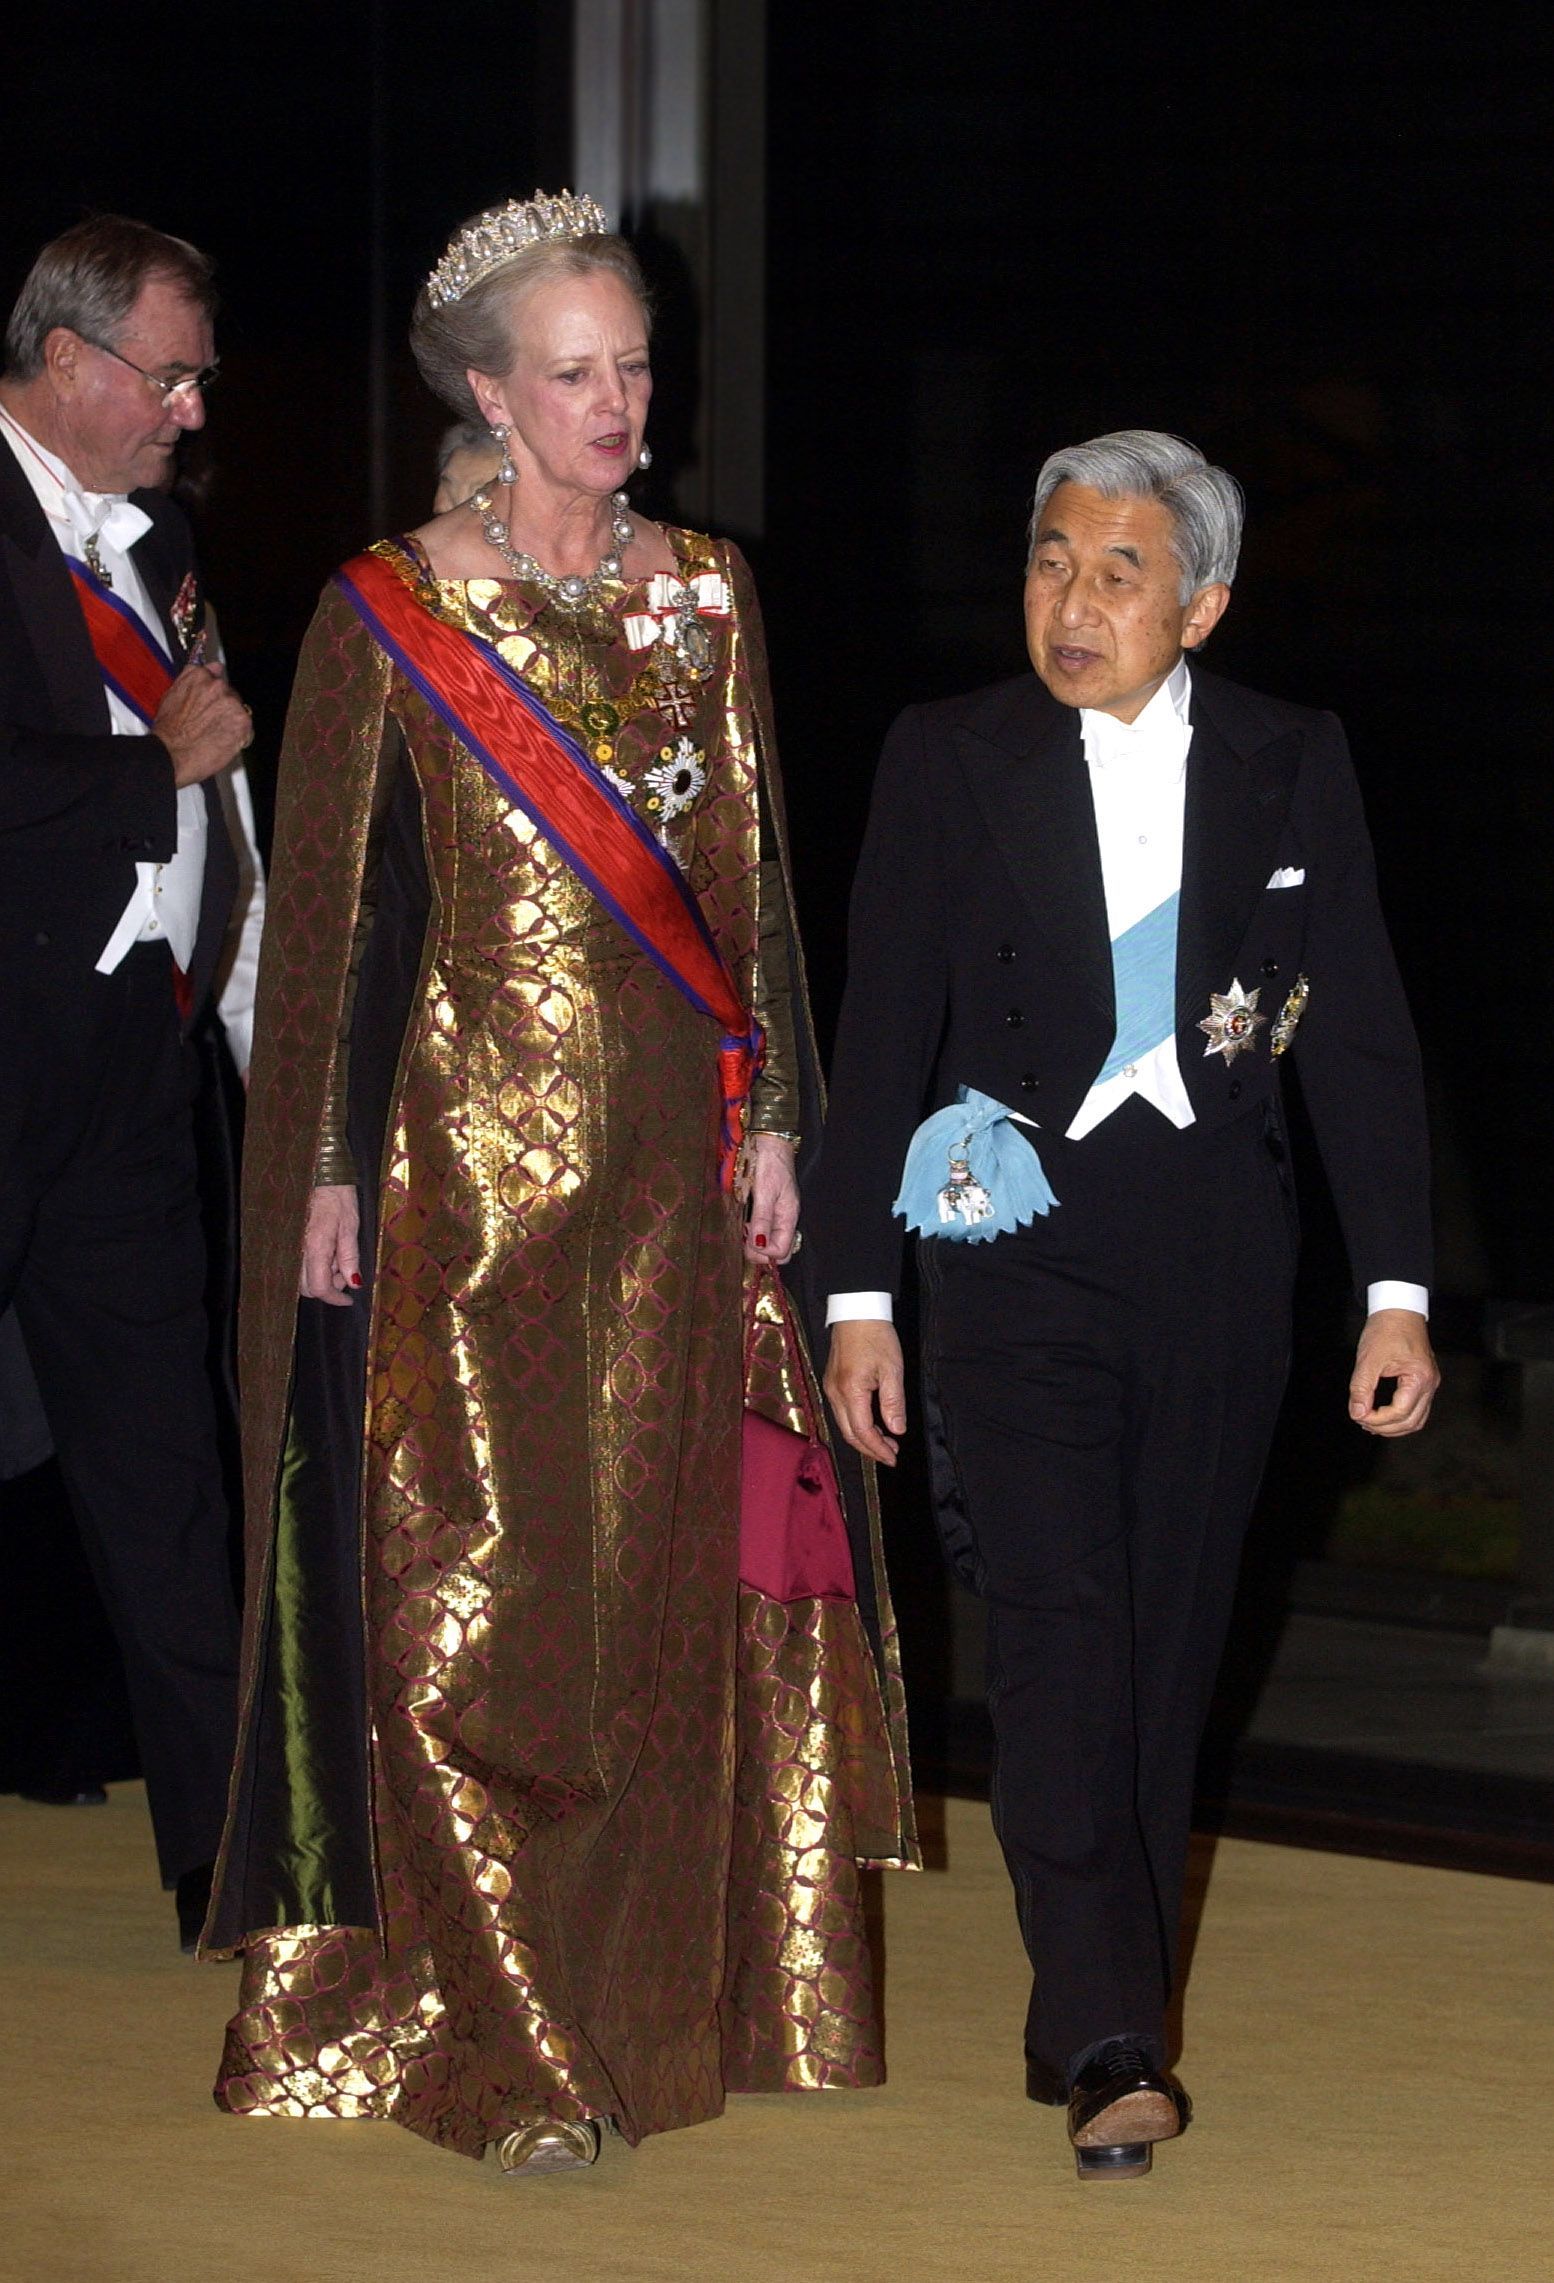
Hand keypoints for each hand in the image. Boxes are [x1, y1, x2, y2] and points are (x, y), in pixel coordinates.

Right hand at [154, 660, 251, 786]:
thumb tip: (210, 668)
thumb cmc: (168, 731)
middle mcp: (217, 685)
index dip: (214, 692)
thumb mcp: (172, 695)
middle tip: (210, 725)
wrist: (171, 754)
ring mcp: (231, 702)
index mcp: (199, 675)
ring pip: (239, 711)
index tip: (211, 702)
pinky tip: (222, 743)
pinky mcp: (242, 721)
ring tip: (214, 735)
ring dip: (231, 722)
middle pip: (230, 694)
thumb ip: (191, 680)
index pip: (217, 673)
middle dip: (224, 708)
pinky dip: (239, 738)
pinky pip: (247, 730)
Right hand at [300, 1183, 360, 1305]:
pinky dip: (311, 1265)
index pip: (319, 1287)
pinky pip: (296, 1264)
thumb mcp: (350, 1225)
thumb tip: (354, 1283)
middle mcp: (296, 1250)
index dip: (335, 1299)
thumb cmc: (336, 1195)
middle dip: (329, 1286)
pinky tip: (323, 1250)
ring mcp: (288, 1246)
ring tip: (335, 1254)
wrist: (315, 1173)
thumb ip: (350, 1256)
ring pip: (300, 1277)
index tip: (349, 1300)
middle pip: (306, 1287)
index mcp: (315, 1246)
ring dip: (320, 1275)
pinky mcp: (286, 1241)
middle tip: (345, 1270)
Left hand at [743, 1134, 799, 1263]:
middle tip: (743, 1239)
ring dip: (755, 1243)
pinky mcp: (769, 1208)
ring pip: (770, 1242)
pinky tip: (745, 1224)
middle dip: (760, 1252)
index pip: (782, 1252)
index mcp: (789, 1217)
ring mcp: (777, 1215)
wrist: (770, 1142)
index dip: (765, 1254)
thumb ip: (763, 1219)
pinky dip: (754, 1232)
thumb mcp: (765, 1191)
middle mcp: (785, 1219)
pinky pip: (764, 1230)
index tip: (748, 1242)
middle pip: (778, 1251)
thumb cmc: (770, 1163)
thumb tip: (759, 1245)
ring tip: (743, 1230)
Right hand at [824, 1318, 906, 1465]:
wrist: (856, 1311)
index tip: (894, 1457)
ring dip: (863, 1438)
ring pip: (843, 1425)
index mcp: (850, 1391)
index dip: (878, 1449)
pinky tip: (870, 1424)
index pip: (862, 1432)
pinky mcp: (831, 1383)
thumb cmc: (877, 1337)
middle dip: (870, 1449)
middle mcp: (835, 1394)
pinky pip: (841, 1413)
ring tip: (885, 1442)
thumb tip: (896, 1430)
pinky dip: (855, 1425)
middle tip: (891, 1454)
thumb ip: (893, 1403)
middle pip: (849, 1434)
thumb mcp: (892, 1369)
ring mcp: (830, 1388)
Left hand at [1348, 1307, 1438, 1436]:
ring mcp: (1430, 1383)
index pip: (1400, 1412)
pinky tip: (1383, 1415)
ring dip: (1394, 1426)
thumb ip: (1361, 1388)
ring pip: (1417, 1419)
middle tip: (1362, 1422)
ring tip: (1371, 1422)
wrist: (1399, 1309)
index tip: (1358, 1415)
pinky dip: (1401, 1417)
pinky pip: (1417, 1408)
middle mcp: (1430, 1384)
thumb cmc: (1386, 1329)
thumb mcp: (1368, 1359)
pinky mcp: (1424, 1381)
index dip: (1377, 1419)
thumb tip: (1357, 1413)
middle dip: (1385, 1427)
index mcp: (1419, 1377)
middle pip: (1411, 1421)